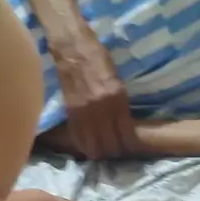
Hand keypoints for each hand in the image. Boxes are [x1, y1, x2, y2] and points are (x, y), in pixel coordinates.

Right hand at [53, 27, 134, 159]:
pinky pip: (77, 137)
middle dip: (113, 151)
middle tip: (114, 152)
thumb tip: (122, 122)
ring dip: (98, 151)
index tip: (128, 148)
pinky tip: (86, 146)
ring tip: (100, 151)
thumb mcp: (116, 79)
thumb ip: (119, 101)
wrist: (72, 49)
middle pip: (109, 144)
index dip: (127, 145)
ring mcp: (84, 112)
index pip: (125, 133)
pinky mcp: (70, 112)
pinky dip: (82, 144)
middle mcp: (101, 108)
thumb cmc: (97, 57)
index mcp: (117, 97)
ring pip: (92, 145)